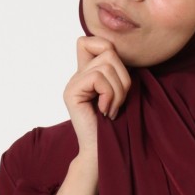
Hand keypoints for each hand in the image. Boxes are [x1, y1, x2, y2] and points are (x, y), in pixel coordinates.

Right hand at [62, 35, 133, 160]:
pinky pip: (98, 78)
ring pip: (105, 64)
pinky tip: (105, 112)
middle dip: (123, 77)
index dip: (108, 49)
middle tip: (119, 101)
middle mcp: (77, 76)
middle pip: (107, 51)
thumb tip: (117, 50)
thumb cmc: (116, 127)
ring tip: (112, 109)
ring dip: (118, 90)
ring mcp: (72, 84)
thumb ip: (116, 71)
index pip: (91, 40)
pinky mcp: (71, 93)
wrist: (103, 154)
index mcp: (87, 74)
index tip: (117, 79)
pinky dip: (109, 95)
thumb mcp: (120, 93)